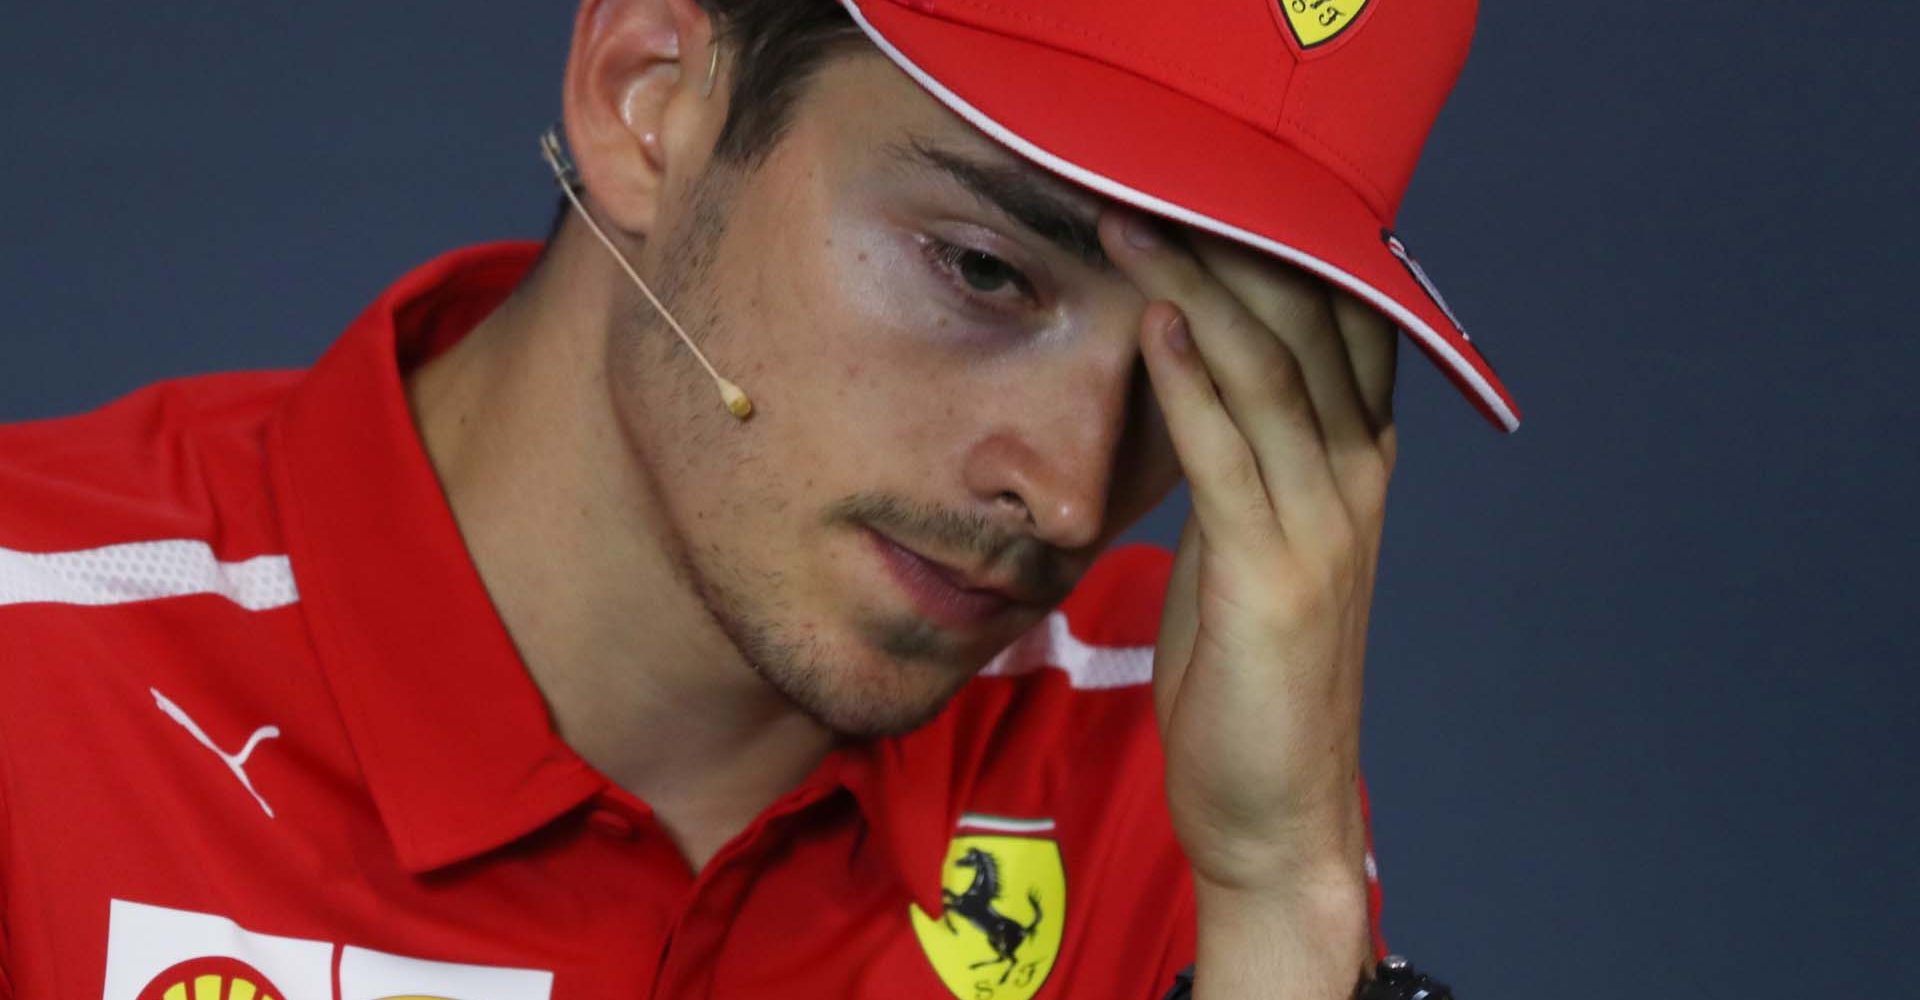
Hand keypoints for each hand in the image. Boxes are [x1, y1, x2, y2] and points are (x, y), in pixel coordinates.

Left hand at [1098, 209, 1397, 895]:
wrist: (1275, 807)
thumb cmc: (1251, 675)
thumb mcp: (1248, 546)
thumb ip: (1238, 461)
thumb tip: (1186, 372)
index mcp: (1356, 467)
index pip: (1337, 324)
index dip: (1274, 251)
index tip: (1195, 192)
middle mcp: (1358, 481)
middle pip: (1305, 327)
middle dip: (1224, 248)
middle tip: (1143, 185)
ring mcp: (1327, 526)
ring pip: (1270, 373)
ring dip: (1193, 291)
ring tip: (1129, 228)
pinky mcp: (1277, 576)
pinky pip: (1230, 453)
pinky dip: (1191, 383)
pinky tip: (1152, 325)